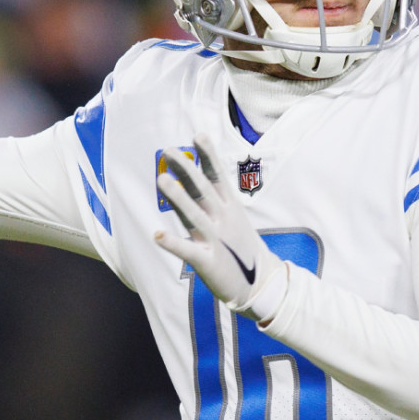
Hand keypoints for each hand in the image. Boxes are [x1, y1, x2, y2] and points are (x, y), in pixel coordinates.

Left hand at [154, 134, 287, 321]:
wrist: (261, 284)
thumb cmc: (239, 246)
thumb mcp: (230, 217)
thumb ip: (209, 197)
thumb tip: (190, 173)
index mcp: (229, 207)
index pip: (217, 177)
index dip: (208, 156)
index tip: (198, 135)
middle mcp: (222, 219)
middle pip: (203, 191)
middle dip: (187, 170)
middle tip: (169, 151)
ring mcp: (216, 240)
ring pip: (194, 215)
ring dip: (178, 198)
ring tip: (162, 179)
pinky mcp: (208, 262)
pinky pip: (188, 251)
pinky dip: (173, 243)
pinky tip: (157, 234)